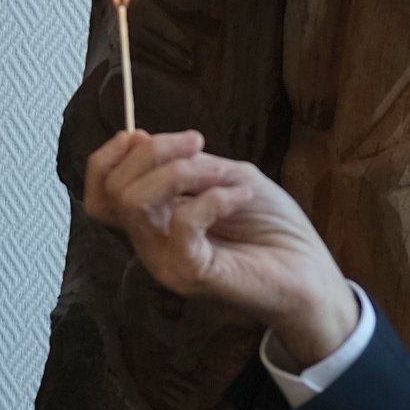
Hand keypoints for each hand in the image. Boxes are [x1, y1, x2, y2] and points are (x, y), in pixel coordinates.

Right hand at [80, 127, 357, 366]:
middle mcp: (150, 244)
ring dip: (182, 171)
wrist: (310, 276)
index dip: (109, 155)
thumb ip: (186, 163)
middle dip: (155, 151)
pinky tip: (241, 196)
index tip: (143, 133)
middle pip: (113, 190)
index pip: (99, 192)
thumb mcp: (225, 177)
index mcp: (153, 221)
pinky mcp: (190, 275)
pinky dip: (213, 197)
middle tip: (200, 143)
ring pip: (136, 202)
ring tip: (224, 174)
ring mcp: (166, 262)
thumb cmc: (271, 228)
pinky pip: (182, 223)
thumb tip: (144, 140)